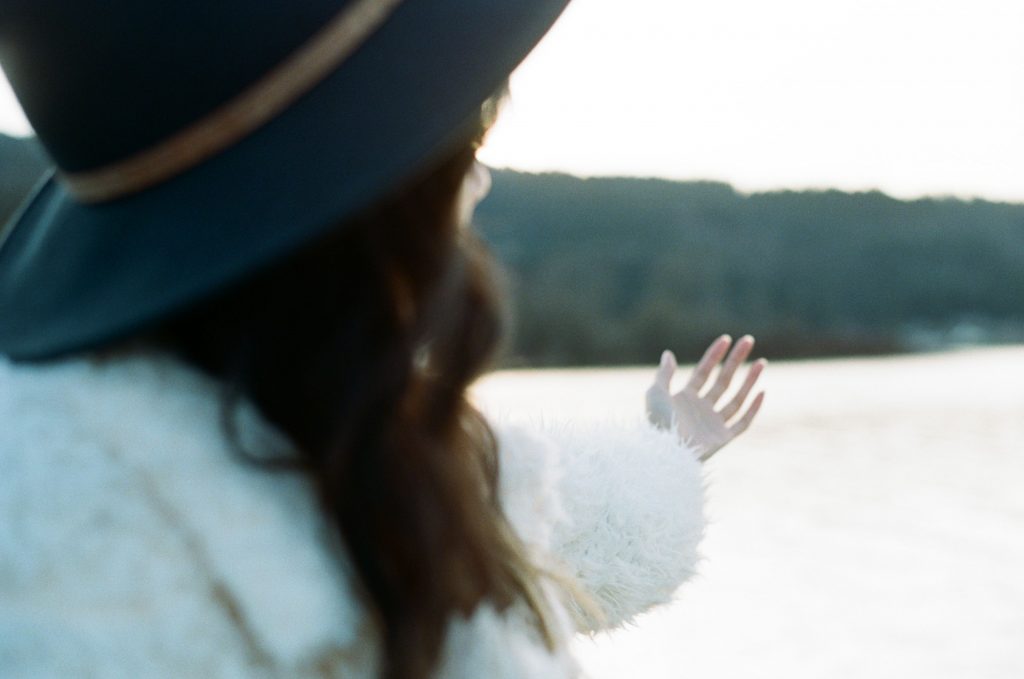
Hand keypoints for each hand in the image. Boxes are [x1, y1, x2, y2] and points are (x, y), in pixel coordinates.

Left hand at [645, 335, 765, 461]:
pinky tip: (762, 392)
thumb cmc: (657, 423)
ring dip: (749, 381)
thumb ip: (664, 374)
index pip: (704, 372)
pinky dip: (753, 409)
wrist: (664, 452)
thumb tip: (669, 353)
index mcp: (686, 398)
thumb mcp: (656, 393)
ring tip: (761, 362)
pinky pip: (742, 422)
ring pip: (736, 398)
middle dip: (736, 361)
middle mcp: (702, 409)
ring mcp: (713, 423)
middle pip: (723, 381)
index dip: (714, 355)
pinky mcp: (723, 439)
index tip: (726, 339)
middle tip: (748, 341)